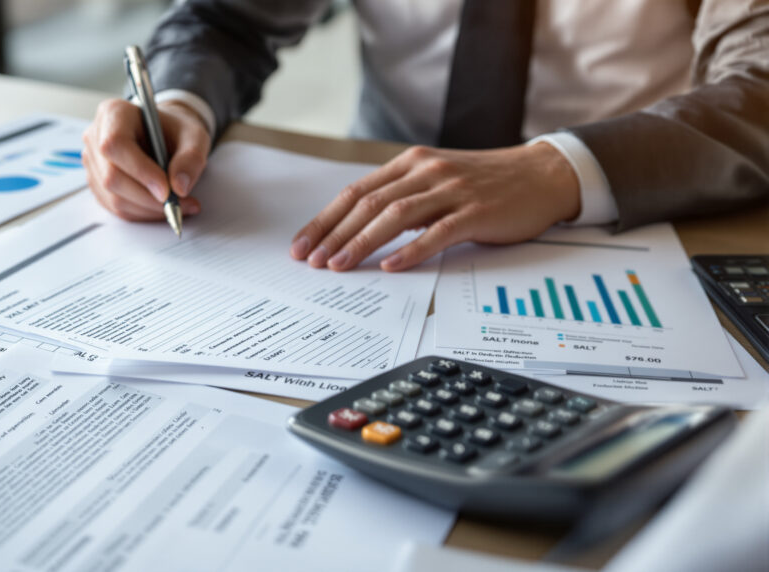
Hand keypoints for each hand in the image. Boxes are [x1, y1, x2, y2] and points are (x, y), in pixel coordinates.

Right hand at [82, 98, 210, 220]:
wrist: (165, 136)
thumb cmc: (175, 130)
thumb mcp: (194, 136)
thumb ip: (191, 158)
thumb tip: (179, 187)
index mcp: (115, 114)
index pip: (115, 144)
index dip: (140, 170)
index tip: (167, 190)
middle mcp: (96, 137)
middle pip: (112, 177)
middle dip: (148, 197)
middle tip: (178, 203)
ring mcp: (94, 163)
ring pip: (114, 198)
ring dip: (148, 209)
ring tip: (178, 206)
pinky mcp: (98, 185)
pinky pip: (116, 208)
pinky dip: (142, 213)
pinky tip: (162, 207)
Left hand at [289, 143, 580, 271]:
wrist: (541, 174)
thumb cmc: (484, 184)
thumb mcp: (435, 180)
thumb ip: (400, 197)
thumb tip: (356, 228)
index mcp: (410, 163)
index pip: (356, 193)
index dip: (325, 220)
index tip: (302, 245)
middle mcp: (426, 171)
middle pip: (368, 204)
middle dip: (333, 234)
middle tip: (310, 261)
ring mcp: (452, 190)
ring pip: (395, 216)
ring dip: (362, 243)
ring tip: (339, 266)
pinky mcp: (476, 211)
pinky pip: (437, 232)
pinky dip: (411, 250)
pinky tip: (391, 266)